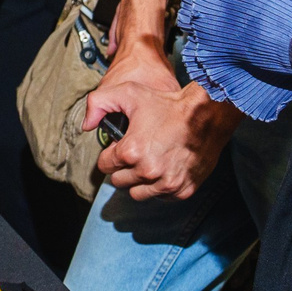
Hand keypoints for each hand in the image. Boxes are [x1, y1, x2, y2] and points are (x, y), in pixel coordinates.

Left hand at [81, 48, 241, 200]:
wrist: (205, 115)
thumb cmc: (166, 104)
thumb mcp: (128, 92)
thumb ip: (98, 103)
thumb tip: (86, 125)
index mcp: (130, 152)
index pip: (105, 165)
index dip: (109, 155)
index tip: (119, 148)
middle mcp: (147, 172)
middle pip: (119, 182)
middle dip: (122, 169)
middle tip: (133, 154)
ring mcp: (166, 183)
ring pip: (138, 194)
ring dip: (138, 182)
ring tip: (146, 164)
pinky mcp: (182, 190)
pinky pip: (160, 197)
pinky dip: (158, 187)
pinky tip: (162, 170)